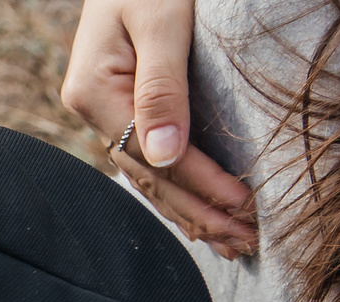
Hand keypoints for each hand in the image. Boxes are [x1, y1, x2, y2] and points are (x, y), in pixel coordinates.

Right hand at [60, 0, 257, 258]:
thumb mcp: (161, 18)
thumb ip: (162, 86)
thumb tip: (164, 157)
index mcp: (94, 92)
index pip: (153, 156)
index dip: (200, 185)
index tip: (245, 206)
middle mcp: (92, 108)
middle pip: (148, 177)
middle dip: (198, 212)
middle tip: (247, 242)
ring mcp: (103, 108)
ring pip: (147, 175)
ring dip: (189, 210)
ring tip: (231, 239)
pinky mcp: (121, 102)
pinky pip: (148, 158)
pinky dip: (176, 187)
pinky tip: (198, 210)